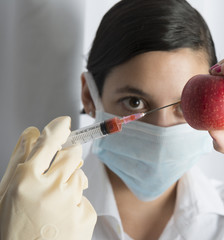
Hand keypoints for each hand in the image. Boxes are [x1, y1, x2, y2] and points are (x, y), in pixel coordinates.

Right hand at [0, 117, 95, 239]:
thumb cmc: (13, 227)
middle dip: (68, 153)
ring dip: (70, 181)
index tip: (64, 123)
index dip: (58, 129)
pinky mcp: (86, 216)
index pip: (49, 142)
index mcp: (26, 181)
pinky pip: (84, 197)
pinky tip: (62, 216)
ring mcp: (71, 203)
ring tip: (54, 200)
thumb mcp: (6, 193)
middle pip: (72, 153)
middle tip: (60, 164)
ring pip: (80, 174)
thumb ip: (20, 161)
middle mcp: (52, 188)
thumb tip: (32, 133)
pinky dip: (75, 202)